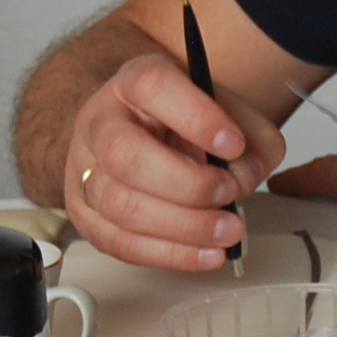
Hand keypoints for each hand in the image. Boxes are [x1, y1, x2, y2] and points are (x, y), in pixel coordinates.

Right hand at [62, 51, 288, 271]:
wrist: (142, 134)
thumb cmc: (183, 122)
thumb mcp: (228, 111)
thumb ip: (252, 137)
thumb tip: (243, 176)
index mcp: (133, 81)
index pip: (153, 87)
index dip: (195, 117)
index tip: (233, 143)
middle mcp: (101, 121)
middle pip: (126, 155)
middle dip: (188, 185)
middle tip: (229, 193)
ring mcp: (85, 169)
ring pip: (120, 205)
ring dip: (183, 227)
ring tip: (226, 230)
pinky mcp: (85, 213)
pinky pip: (119, 243)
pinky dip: (169, 255)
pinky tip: (205, 253)